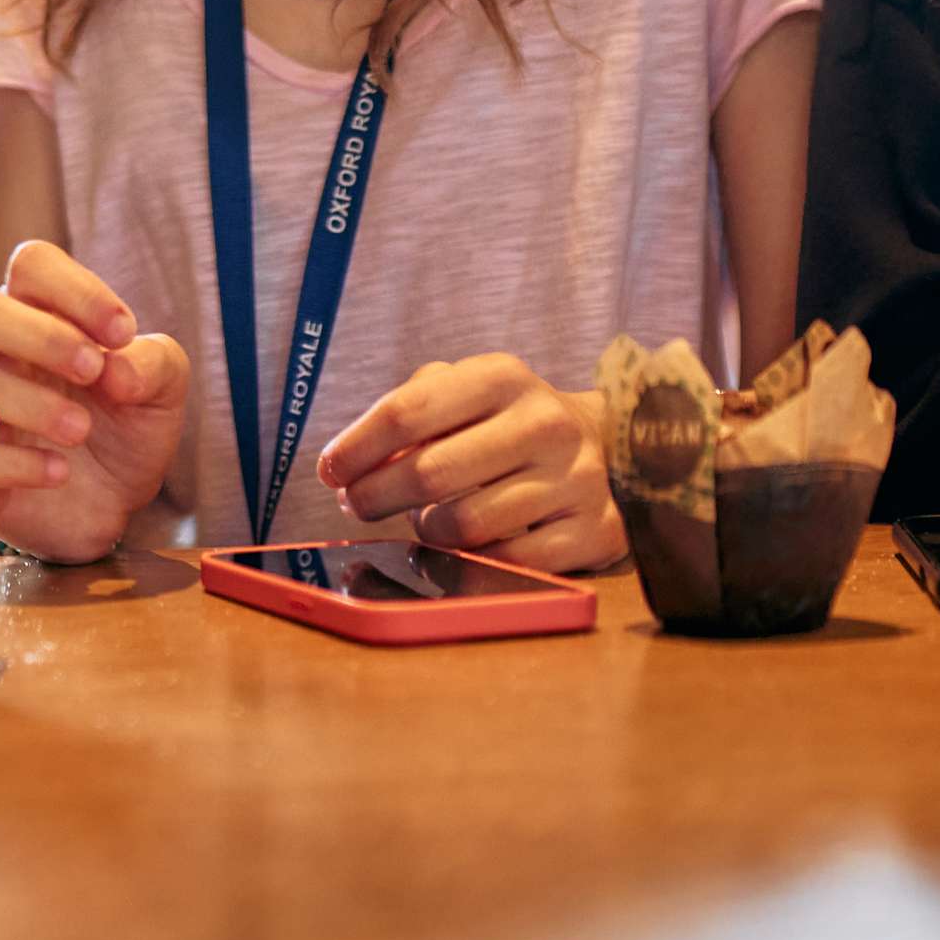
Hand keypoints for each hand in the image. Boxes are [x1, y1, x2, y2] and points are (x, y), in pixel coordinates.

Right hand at [0, 242, 191, 562]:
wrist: (117, 506)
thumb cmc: (127, 428)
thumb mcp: (163, 390)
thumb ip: (153, 363)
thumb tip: (117, 368)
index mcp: (39, 316)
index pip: (32, 265)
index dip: (75, 289)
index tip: (122, 333)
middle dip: (37, 336)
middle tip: (92, 370)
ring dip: (27, 400)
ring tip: (81, 429)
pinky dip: (16, 462)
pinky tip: (60, 472)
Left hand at [313, 356, 620, 575]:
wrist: (609, 449)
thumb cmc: (509, 423)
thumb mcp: (467, 395)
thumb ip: (409, 414)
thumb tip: (352, 464)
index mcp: (503, 377)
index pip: (410, 411)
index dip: (357, 446)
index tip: (329, 470)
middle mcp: (544, 423)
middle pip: (430, 473)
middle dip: (375, 495)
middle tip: (355, 503)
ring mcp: (574, 480)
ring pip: (465, 526)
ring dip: (428, 530)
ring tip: (427, 518)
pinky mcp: (594, 531)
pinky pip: (507, 563)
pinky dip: (474, 561)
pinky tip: (469, 545)